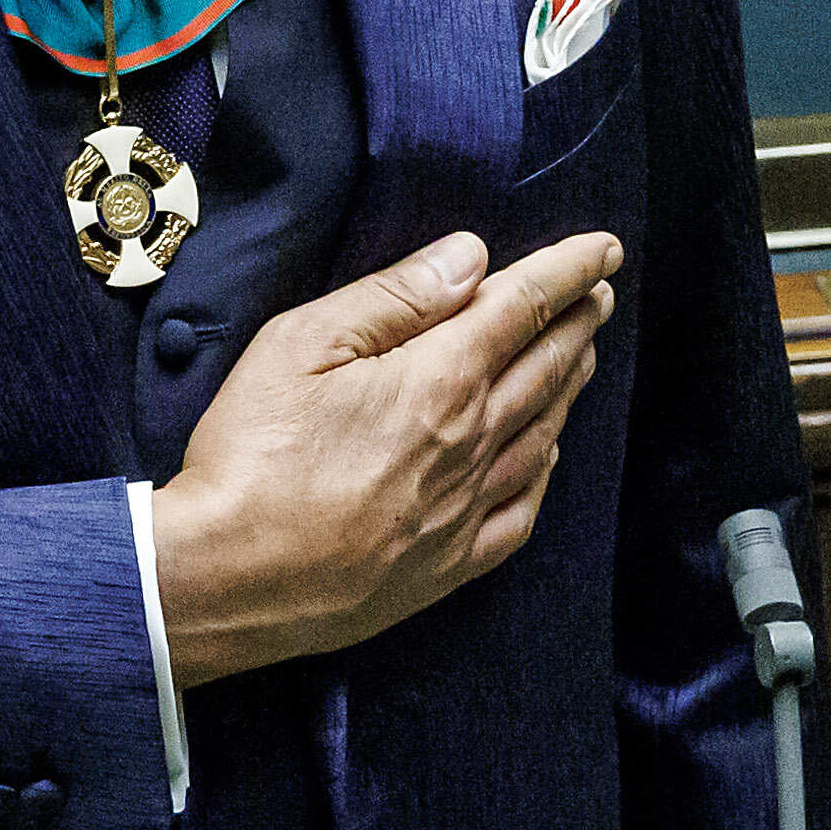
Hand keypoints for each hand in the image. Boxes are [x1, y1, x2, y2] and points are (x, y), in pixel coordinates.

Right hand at [150, 229, 618, 684]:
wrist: (226, 580)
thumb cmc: (252, 456)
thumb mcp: (302, 345)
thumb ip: (393, 297)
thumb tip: (468, 259)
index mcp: (439, 381)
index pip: (524, 309)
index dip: (569, 272)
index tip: (603, 249)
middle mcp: (469, 444)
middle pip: (545, 370)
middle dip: (579, 323)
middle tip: (601, 293)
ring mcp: (464, 511)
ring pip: (542, 435)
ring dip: (570, 387)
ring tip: (583, 356)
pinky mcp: (447, 566)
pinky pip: (520, 512)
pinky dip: (545, 471)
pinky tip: (547, 457)